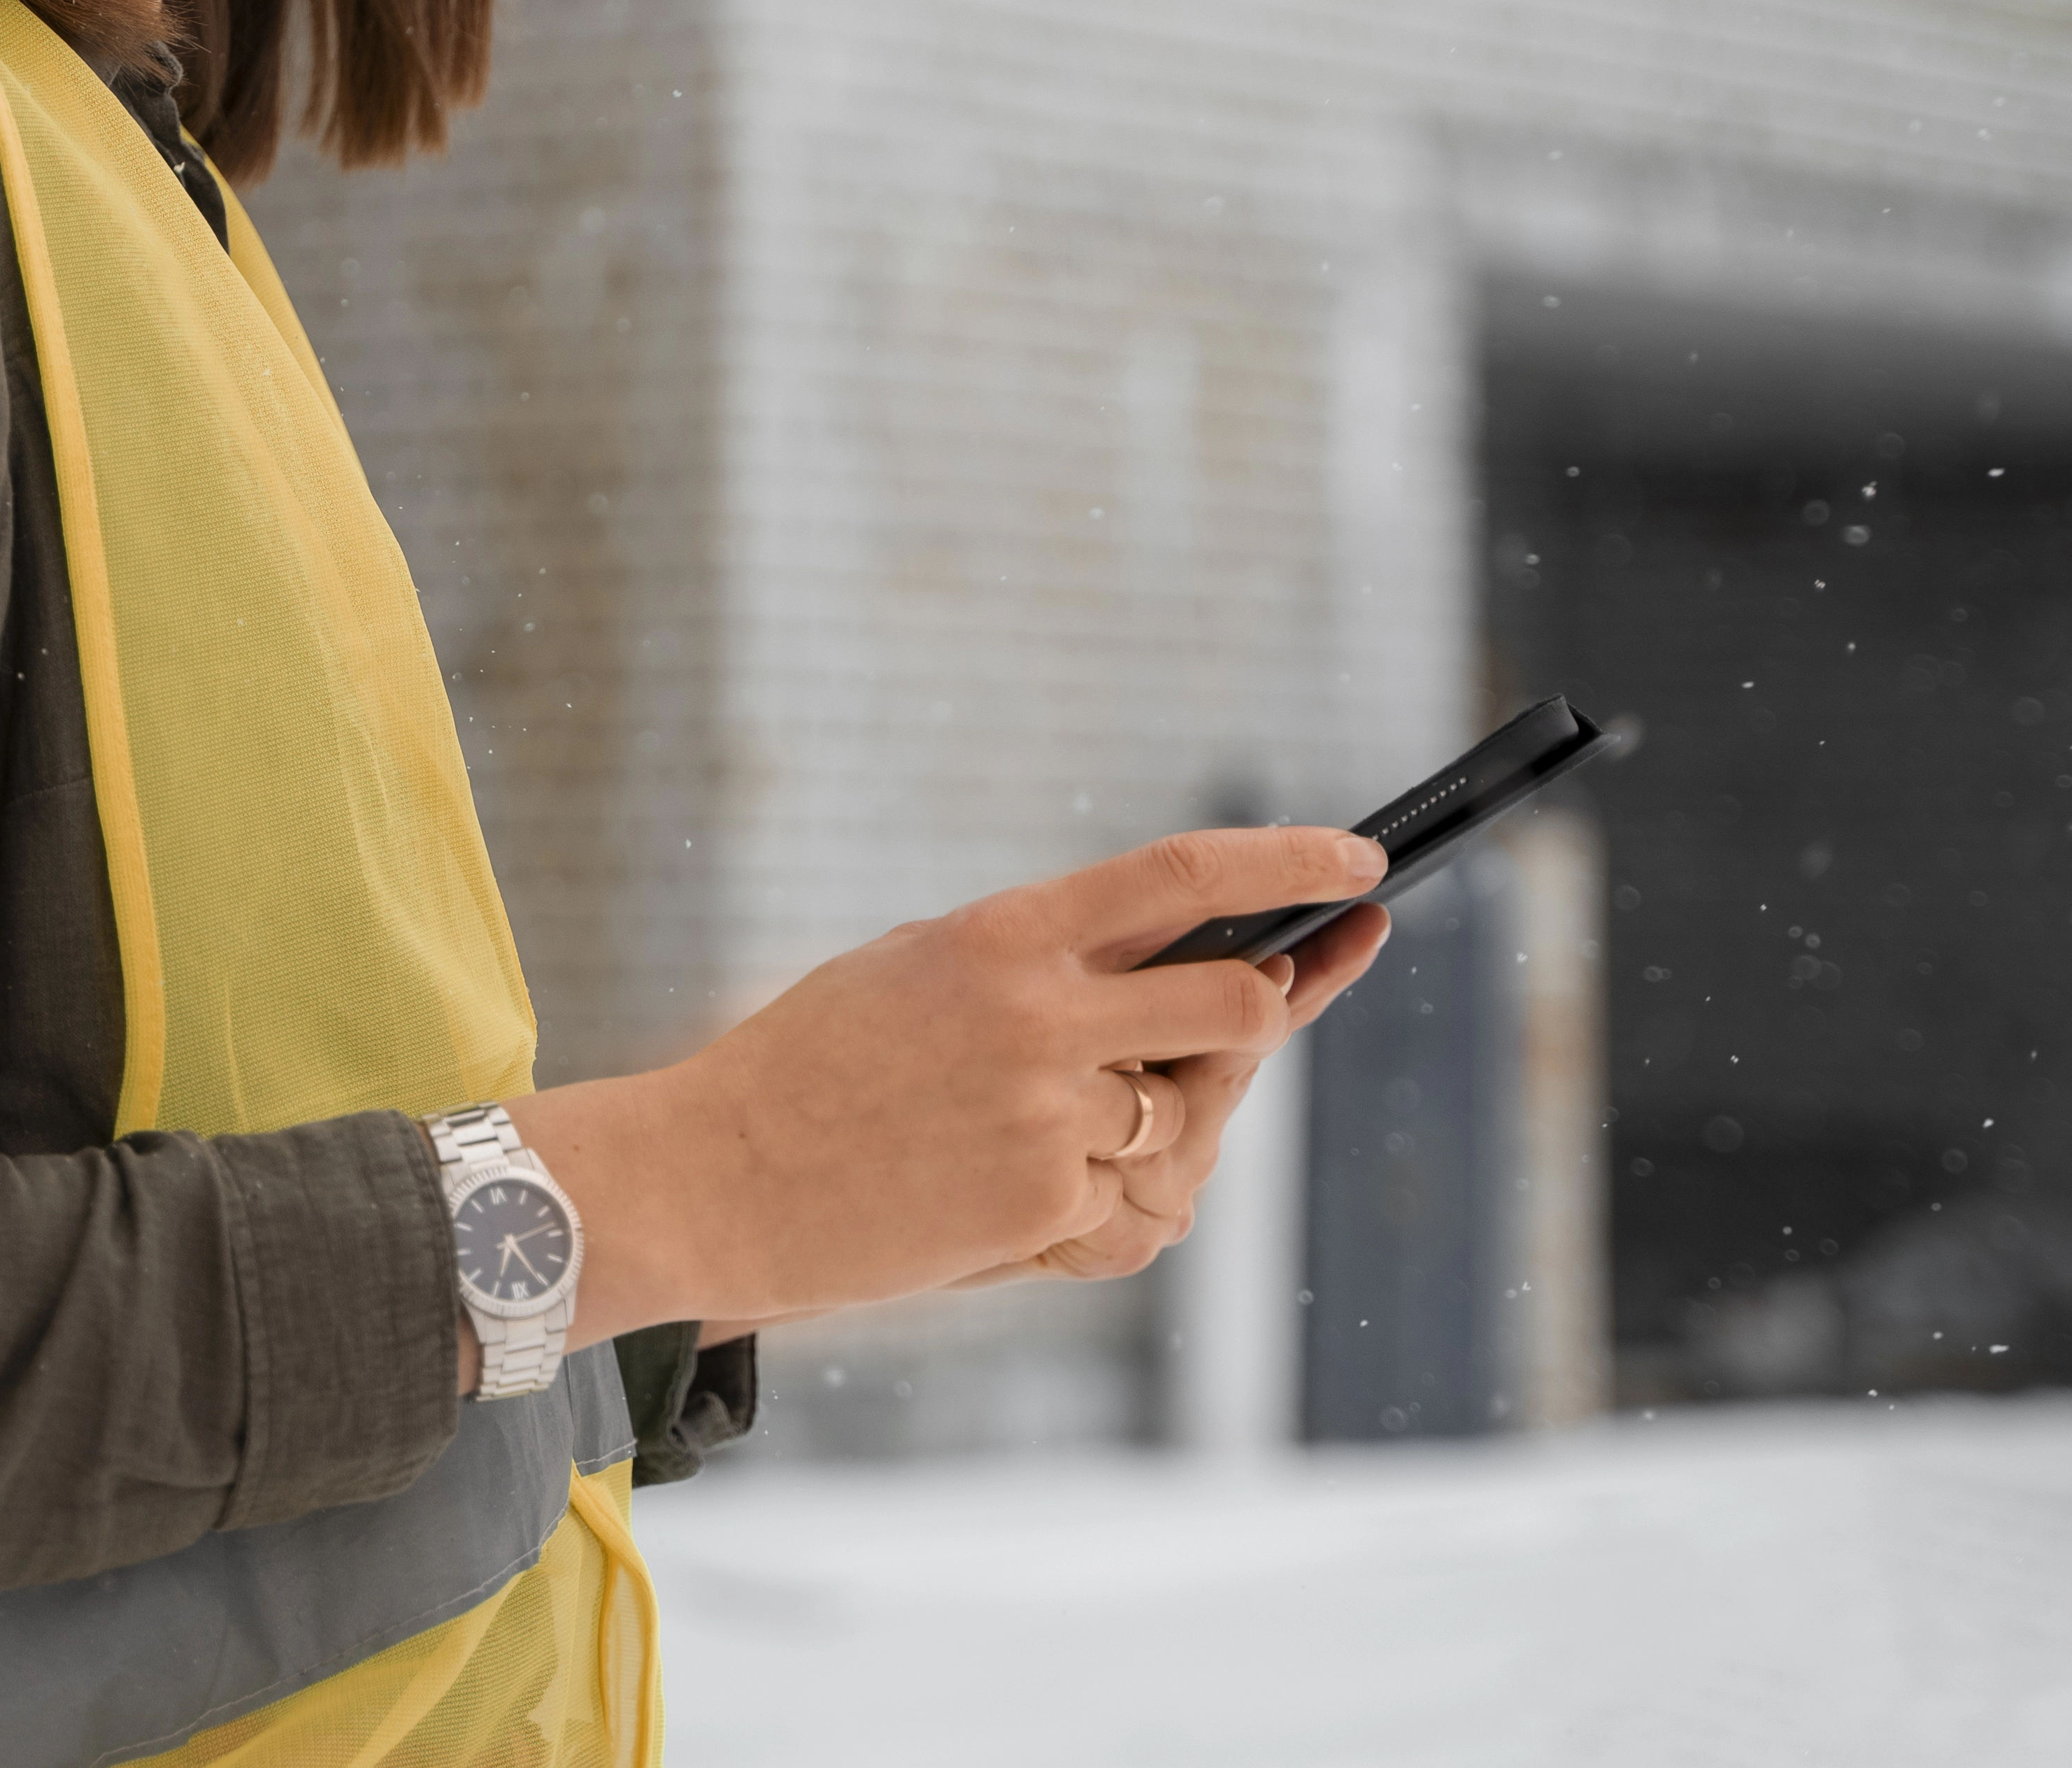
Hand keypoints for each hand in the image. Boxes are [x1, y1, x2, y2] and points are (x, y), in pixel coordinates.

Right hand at [506, 827, 1393, 1351]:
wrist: (712, 1176)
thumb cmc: (812, 1068)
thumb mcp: (921, 970)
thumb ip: (1042, 966)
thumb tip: (1176, 964)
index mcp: (1003, 933)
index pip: (1181, 874)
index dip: (1287, 861)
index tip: (1360, 860)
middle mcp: (1037, 1013)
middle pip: (1233, 1002)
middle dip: (1271, 1012)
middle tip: (1273, 1006)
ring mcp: (1044, 1113)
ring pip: (1184, 1120)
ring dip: (1153, 1134)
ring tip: (1051, 1139)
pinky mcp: (1038, 1204)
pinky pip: (1128, 1207)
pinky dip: (1089, 1212)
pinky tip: (1007, 1209)